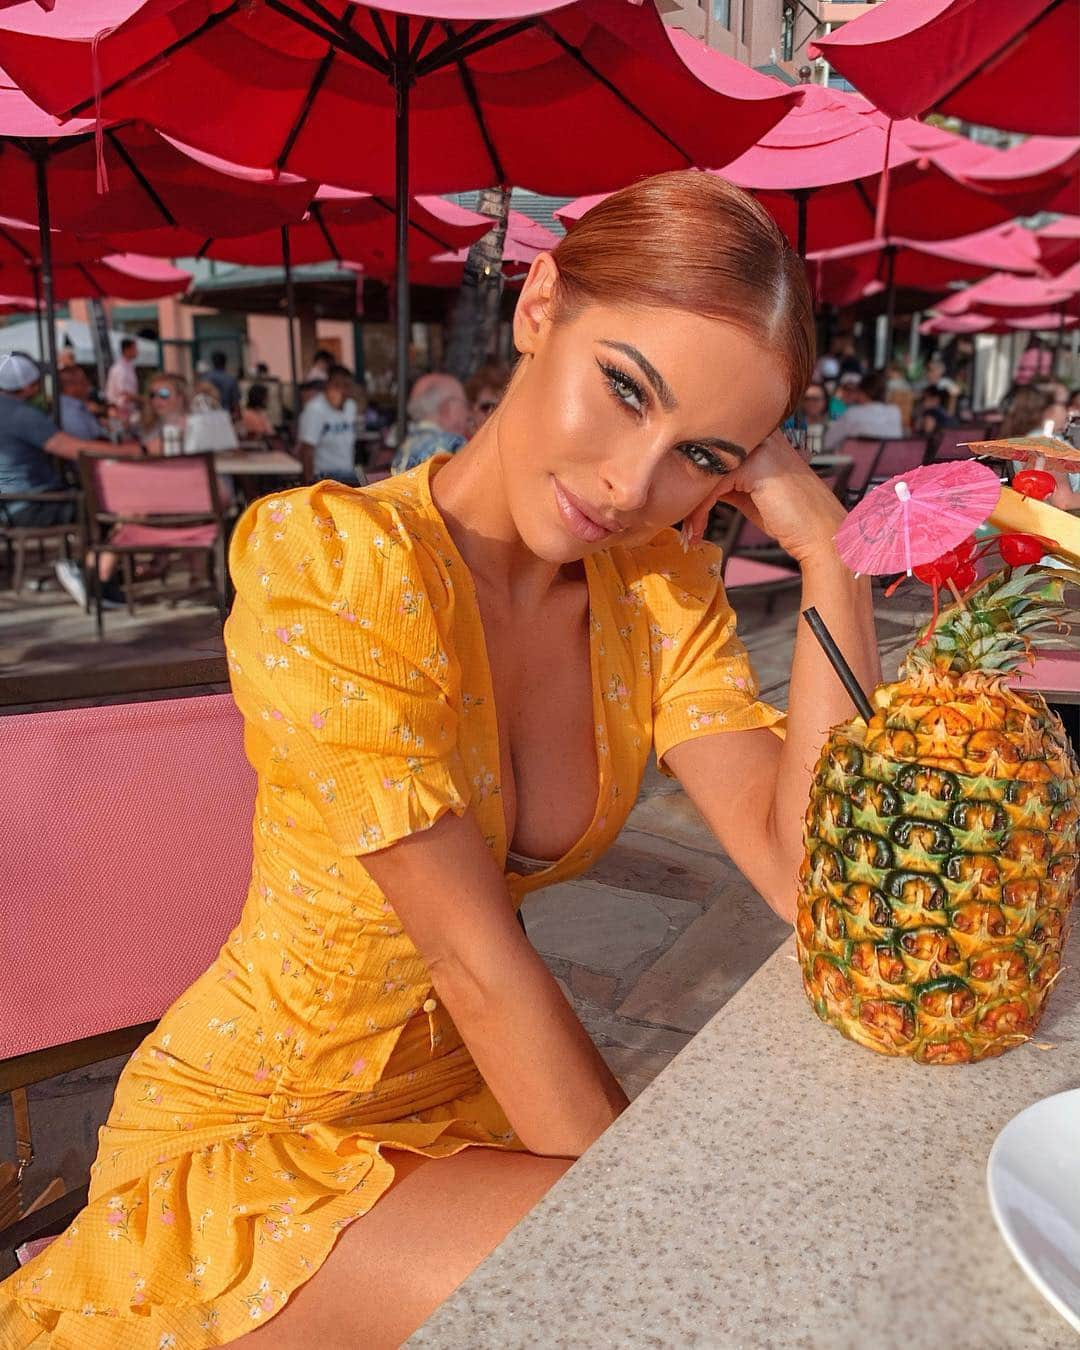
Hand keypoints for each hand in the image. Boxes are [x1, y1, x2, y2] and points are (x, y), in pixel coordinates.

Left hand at [687, 429, 846, 565]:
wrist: (822, 535)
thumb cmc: (790, 518)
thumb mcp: (751, 493)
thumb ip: (727, 481)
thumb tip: (693, 483)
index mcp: (764, 437)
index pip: (715, 449)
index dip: (693, 476)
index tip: (682, 506)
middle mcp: (763, 435)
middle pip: (705, 455)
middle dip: (686, 488)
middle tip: (678, 518)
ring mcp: (761, 448)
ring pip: (705, 470)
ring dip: (690, 504)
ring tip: (688, 531)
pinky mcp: (756, 466)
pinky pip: (712, 485)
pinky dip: (700, 511)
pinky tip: (697, 530)